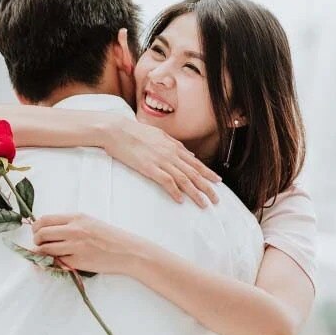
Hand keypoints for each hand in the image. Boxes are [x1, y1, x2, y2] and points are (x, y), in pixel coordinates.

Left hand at [32, 213, 141, 274]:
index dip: (36, 227)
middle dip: (36, 241)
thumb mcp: (89, 222)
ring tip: (47, 254)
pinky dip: (52, 263)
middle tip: (40, 245)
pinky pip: (56, 263)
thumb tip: (46, 229)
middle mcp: (74, 230)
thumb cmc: (109, 236)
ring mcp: (75, 247)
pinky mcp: (78, 262)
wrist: (127, 251)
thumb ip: (70, 224)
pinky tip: (55, 262)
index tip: (37, 232)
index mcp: (77, 218)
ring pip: (45, 250)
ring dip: (41, 253)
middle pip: (42, 234)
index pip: (45, 220)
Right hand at [102, 117, 221, 207]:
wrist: (117, 130)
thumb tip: (189, 153)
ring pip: (184, 179)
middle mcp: (171, 154)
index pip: (196, 162)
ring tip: (204, 204)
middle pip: (194, 173)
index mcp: (173, 146)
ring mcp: (161, 161)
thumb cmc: (136, 132)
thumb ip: (176, 145)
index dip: (208, 173)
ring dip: (196, 193)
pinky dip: (175, 191)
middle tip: (217, 199)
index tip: (217, 181)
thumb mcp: (160, 134)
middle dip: (207, 187)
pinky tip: (180, 200)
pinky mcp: (149, 168)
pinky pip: (166, 181)